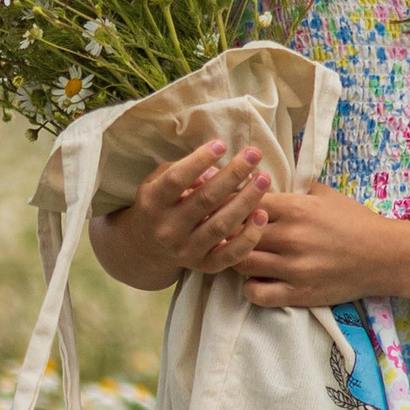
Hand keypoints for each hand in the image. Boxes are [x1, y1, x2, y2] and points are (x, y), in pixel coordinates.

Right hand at [97, 136, 273, 291]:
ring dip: (246, 201)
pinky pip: (231, 255)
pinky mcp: (203, 266)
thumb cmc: (158, 204)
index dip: (200, 160)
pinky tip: (262, 214)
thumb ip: (181, 170)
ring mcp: (185, 251)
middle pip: (205, 200)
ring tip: (263, 179)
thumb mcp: (157, 182)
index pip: (176, 179)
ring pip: (221, 226)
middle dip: (233, 174)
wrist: (146, 248)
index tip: (222, 144)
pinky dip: (249, 237)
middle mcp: (167, 229)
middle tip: (254, 154)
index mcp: (152, 204)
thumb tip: (214, 171)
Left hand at [238, 185, 399, 309]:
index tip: (230, 207)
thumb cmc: (355, 221)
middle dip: (230, 233)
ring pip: (241, 263)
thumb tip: (265, 180)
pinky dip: (250, 288)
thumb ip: (294, 189)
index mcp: (296, 208)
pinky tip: (257, 280)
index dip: (233, 204)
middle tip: (228, 233)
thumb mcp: (326, 194)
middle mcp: (291, 237)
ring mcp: (293, 268)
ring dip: (236, 258)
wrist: (384, 256)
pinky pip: (256, 294)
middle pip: (237, 233)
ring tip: (243, 255)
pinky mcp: (298, 294)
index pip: (246, 202)